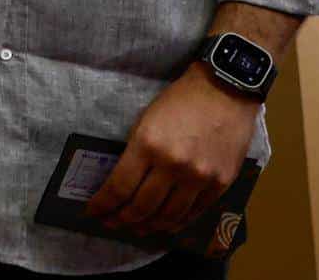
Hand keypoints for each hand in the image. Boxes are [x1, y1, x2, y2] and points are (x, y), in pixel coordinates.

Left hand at [82, 64, 258, 235]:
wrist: (225, 90)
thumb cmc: (180, 100)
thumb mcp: (146, 119)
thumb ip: (136, 153)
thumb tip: (121, 183)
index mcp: (147, 144)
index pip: (119, 187)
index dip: (103, 205)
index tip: (93, 212)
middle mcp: (173, 165)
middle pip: (142, 207)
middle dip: (122, 219)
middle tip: (112, 223)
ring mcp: (199, 177)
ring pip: (168, 216)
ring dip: (149, 226)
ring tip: (137, 228)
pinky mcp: (221, 183)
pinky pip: (195, 212)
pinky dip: (177, 222)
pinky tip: (166, 225)